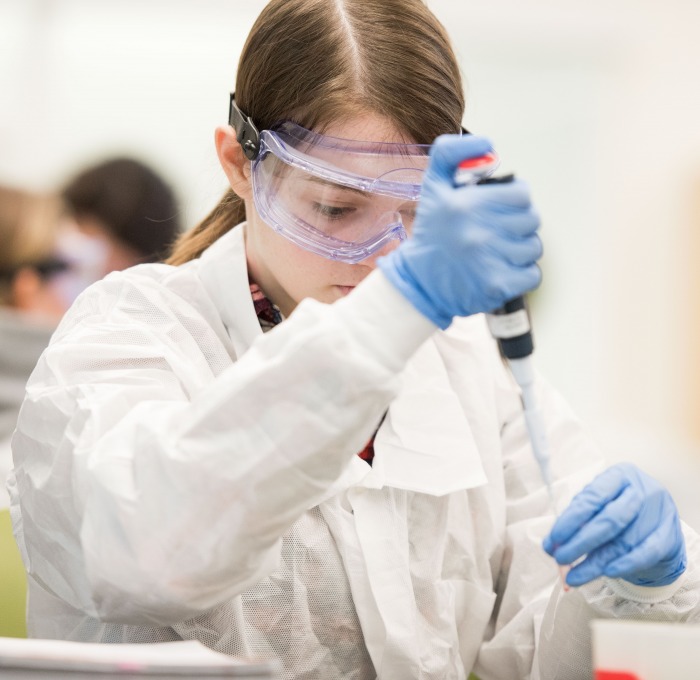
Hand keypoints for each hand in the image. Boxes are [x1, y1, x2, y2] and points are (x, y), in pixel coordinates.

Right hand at [378, 134, 541, 328]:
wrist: (420, 283)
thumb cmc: (433, 234)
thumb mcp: (433, 187)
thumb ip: (451, 153)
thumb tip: (487, 143)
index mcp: (465, 204)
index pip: (522, 194)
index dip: (514, 200)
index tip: (499, 210)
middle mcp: (478, 232)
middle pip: (532, 220)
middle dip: (517, 225)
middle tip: (497, 232)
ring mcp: (489, 261)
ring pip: (533, 247)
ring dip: (520, 250)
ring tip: (497, 252)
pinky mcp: (498, 286)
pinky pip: (532, 274)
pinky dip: (522, 274)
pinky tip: (501, 270)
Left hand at [543, 463, 686, 587]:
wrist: (657, 518)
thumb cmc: (619, 507)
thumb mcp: (597, 505)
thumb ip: (574, 521)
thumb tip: (550, 545)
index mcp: (619, 475)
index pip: (593, 497)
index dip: (571, 520)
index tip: (554, 539)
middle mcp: (641, 490)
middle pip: (609, 521)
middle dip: (581, 543)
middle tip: (560, 559)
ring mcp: (659, 513)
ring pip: (624, 542)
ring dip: (595, 563)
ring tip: (574, 576)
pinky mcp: (669, 536)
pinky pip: (645, 554)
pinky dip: (623, 565)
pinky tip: (605, 573)